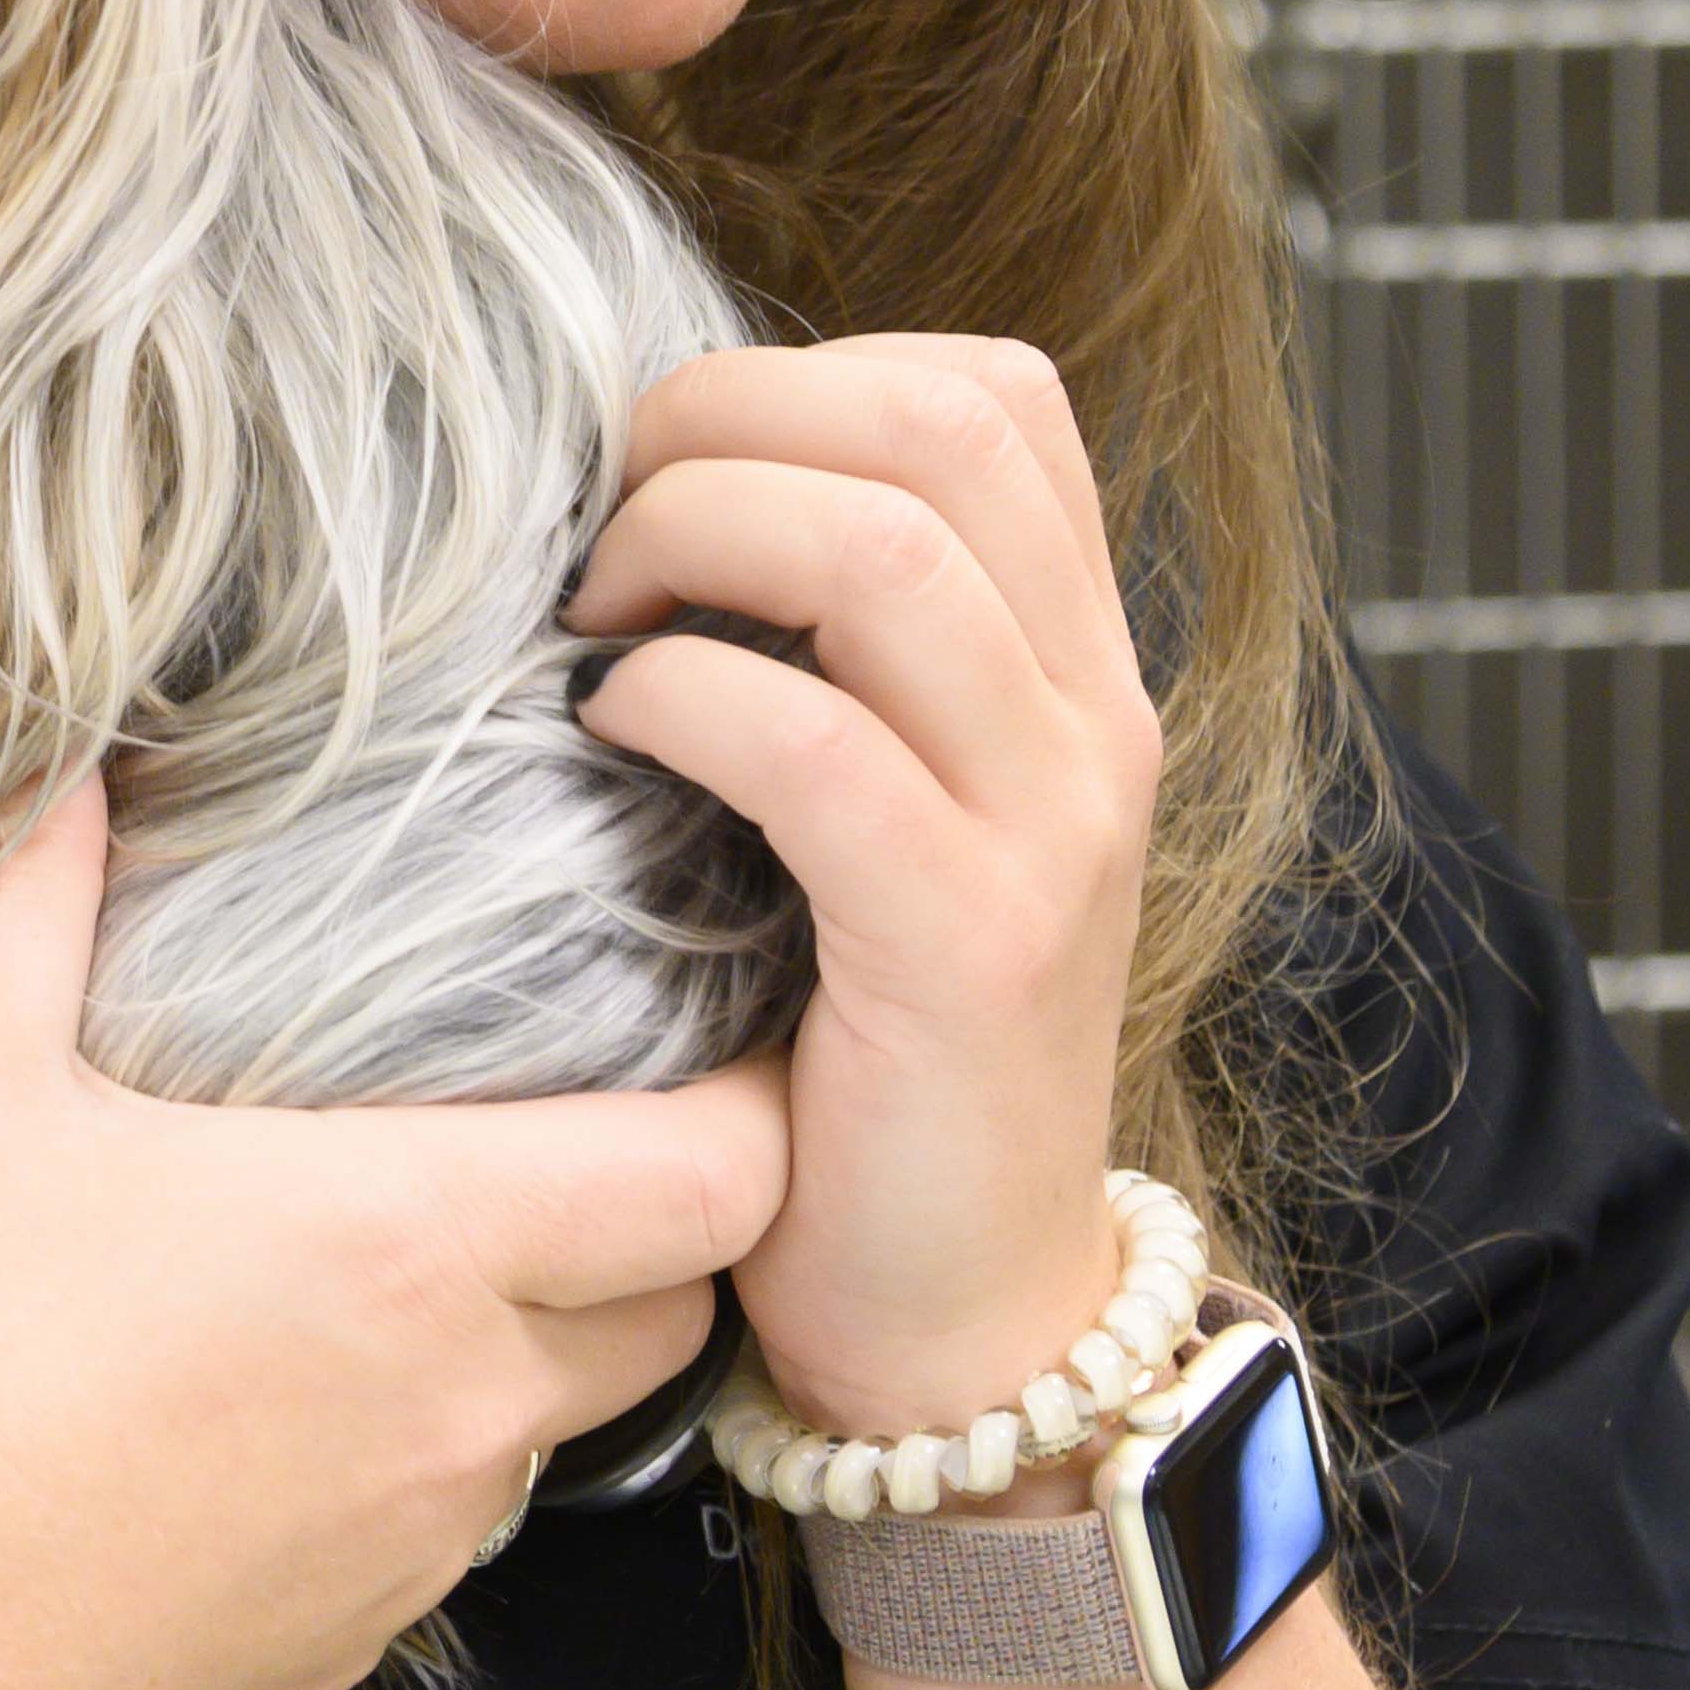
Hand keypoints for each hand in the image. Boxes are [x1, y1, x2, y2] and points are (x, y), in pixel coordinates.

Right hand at [0, 774, 788, 1689]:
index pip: (712, 1183)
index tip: (717, 1044)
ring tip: (428, 1250)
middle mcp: (459, 1398)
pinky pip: (459, 1524)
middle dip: (659, 1218)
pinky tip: (305, 1394)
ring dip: (540, 1334)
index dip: (753, 1110)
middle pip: (679, 1304)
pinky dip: (433, 1449)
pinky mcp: (359, 1637)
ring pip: (568, 1419)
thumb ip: (25, 888)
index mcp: (407, 1239)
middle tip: (574, 1126)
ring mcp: (422, 1538)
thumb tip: (63, 754)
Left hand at [563, 336, 1157, 1452]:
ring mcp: (1051, 829)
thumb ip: (828, 647)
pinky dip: (683, 700)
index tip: (667, 465)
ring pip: (884, 552)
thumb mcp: (879, 797)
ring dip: (692, 537)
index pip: (992, 392)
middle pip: (934, 428)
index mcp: (1074, 662)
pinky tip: (613, 730)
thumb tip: (648, 484)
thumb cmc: (862, 1039)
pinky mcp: (971, 950)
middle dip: (725, 422)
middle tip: (601, 523)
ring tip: (595, 621)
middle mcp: (1093, 719)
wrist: (960, 1314)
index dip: (804, 375)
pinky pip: (818, 746)